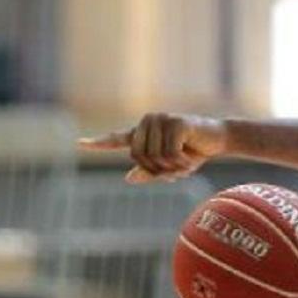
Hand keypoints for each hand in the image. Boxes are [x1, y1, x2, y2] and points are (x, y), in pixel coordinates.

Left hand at [78, 113, 227, 183]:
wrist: (218, 139)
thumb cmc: (193, 152)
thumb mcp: (171, 168)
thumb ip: (150, 173)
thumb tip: (129, 177)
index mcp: (144, 133)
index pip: (118, 139)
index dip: (99, 143)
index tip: (80, 144)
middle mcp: (149, 122)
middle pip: (139, 157)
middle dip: (158, 169)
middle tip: (176, 169)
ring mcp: (161, 119)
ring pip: (154, 157)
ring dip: (172, 167)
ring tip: (185, 161)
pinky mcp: (175, 122)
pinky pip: (170, 153)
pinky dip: (181, 162)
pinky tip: (191, 156)